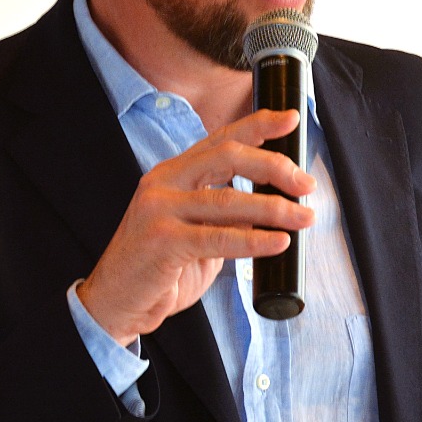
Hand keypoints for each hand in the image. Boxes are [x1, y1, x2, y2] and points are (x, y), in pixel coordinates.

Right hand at [77, 109, 315, 344]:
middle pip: (227, 157)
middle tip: (305, 184)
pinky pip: (218, 238)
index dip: (258, 125)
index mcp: (174, 173)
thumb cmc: (161, 267)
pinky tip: (279, 242)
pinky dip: (254, 241)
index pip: (221, 138)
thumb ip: (227, 214)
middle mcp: (164, 183)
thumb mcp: (197, 230)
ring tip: (305, 217)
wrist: (116, 302)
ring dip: (274, 209)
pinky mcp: (161, 242)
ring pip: (227, 200)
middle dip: (273, 166)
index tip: (291, 119)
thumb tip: (278, 206)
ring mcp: (159, 210)